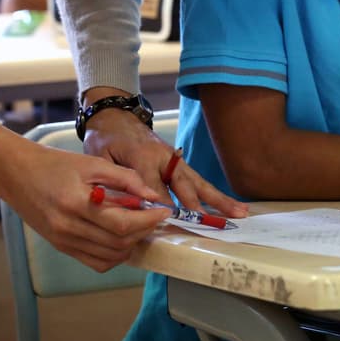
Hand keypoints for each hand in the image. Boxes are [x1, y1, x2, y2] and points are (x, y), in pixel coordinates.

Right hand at [0, 127, 169, 271]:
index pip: (123, 224)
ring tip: (140, 225)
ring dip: (132, 244)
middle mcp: (69, 229)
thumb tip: (151, 196)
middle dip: (144, 231)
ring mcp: (64, 242)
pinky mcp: (62, 247)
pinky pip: (96, 262)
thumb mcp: (92, 163)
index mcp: (77, 204)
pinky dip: (114, 254)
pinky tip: (121, 237)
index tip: (164, 212)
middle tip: (154, 216)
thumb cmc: (54, 164)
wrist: (17, 174)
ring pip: (110, 256)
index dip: (148, 220)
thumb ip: (125, 179)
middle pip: (119, 243)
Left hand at [82, 108, 248, 218]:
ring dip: (219, 200)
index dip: (161, 206)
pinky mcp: (181, 163)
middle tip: (209, 222)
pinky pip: (199, 181)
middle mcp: (165, 157)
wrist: (116, 116)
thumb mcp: (100, 158)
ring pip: (199, 183)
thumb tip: (128, 206)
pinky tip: (231, 207)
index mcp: (142, 156)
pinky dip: (215, 196)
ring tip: (239, 213)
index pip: (154, 186)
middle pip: (184, 184)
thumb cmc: (105, 139)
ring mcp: (176, 160)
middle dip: (195, 205)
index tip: (170, 224)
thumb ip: (115, 180)